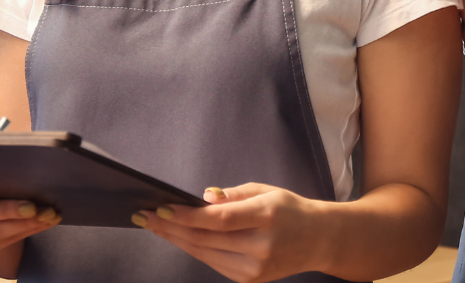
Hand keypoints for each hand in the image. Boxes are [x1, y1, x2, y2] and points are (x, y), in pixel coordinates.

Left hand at [133, 183, 325, 282]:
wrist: (319, 240)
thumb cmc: (290, 210)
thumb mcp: (267, 191)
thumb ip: (234, 195)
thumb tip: (202, 199)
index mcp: (267, 217)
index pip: (219, 219)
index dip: (187, 215)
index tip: (161, 208)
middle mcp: (261, 246)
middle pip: (205, 238)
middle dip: (171, 227)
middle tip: (145, 215)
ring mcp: (255, 268)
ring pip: (204, 253)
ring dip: (176, 239)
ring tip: (155, 225)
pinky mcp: (249, 280)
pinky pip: (213, 262)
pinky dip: (193, 249)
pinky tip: (178, 238)